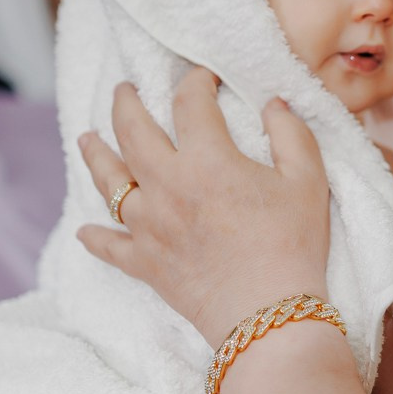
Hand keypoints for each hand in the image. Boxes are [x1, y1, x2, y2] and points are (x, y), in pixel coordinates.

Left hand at [78, 70, 330, 343]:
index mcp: (206, 160)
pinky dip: (95, 238)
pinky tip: (84, 232)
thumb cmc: (293, 246)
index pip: (190, 104)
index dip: (195, 82)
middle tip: (124, 89)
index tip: (204, 77)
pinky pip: (110, 247)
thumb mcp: (308, 181)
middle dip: (125, 104)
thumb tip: (273, 103)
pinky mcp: (146, 263)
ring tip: (86, 139)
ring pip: (109, 183)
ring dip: (95, 156)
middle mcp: (166, 187)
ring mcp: (149, 226)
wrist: (268, 316)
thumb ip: (291, 134)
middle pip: (132, 132)